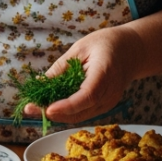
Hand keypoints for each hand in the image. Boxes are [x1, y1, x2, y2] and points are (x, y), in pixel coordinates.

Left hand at [23, 27, 146, 123]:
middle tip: (29, 109)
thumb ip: (61, 67)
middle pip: (81, 111)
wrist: (132, 50)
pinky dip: (66, 112)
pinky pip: (83, 113)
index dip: (67, 105)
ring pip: (80, 116)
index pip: (88, 95)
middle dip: (53, 113)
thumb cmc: (106, 44)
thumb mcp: (80, 48)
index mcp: (105, 73)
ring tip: (35, 107)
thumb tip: (40, 84)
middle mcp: (109, 93)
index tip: (48, 109)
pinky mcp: (105, 106)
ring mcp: (109, 102)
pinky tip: (50, 105)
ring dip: (57, 115)